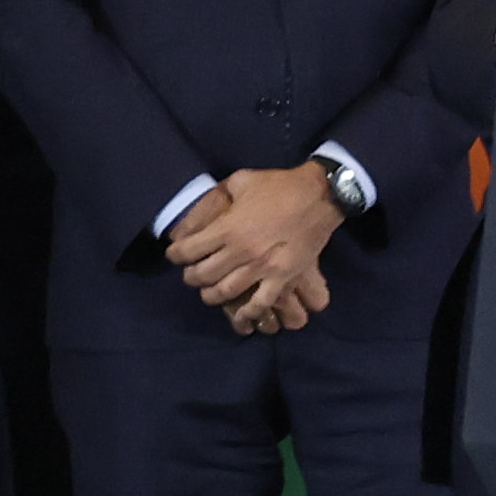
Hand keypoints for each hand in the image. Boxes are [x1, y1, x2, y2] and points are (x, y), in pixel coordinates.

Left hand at [167, 164, 343, 333]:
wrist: (320, 196)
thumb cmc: (280, 186)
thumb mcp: (242, 180)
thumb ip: (218, 194)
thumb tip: (200, 210)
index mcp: (228, 227)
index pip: (188, 250)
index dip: (175, 255)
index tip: (174, 255)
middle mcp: (240, 251)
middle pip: (202, 275)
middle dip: (190, 276)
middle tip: (191, 273)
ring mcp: (262, 268)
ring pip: (224, 293)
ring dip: (210, 295)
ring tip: (209, 292)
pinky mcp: (282, 278)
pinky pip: (259, 304)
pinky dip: (245, 314)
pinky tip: (239, 315)